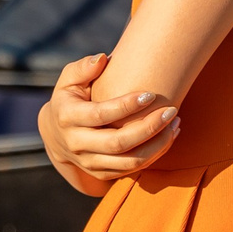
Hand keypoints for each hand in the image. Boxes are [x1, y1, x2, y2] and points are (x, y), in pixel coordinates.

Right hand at [38, 53, 178, 196]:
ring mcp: (89, 162)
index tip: (151, 94)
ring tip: (175, 123)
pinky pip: (132, 169)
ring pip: (129, 161)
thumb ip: (83, 68)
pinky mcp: (102, 173)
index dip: (126, 106)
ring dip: (157, 145)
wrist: (57, 135)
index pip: (100, 115)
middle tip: (171, 111)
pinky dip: (155, 154)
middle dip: (148, 128)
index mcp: (68, 117)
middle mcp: (76, 144)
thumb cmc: (70, 98)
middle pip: (118, 143)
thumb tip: (102, 59)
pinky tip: (169, 136)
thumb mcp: (69, 79)